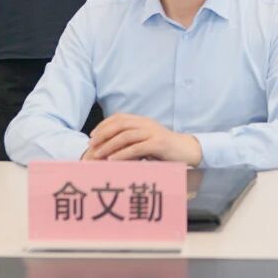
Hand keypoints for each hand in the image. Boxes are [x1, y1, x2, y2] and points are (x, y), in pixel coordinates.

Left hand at [85, 114, 202, 164]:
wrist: (186, 150)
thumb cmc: (164, 148)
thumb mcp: (147, 139)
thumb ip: (133, 138)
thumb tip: (111, 145)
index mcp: (143, 120)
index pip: (119, 117)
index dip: (103, 125)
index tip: (92, 135)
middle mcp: (146, 123)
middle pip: (120, 124)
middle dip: (103, 134)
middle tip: (91, 144)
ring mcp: (152, 133)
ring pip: (126, 136)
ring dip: (109, 145)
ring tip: (98, 154)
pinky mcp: (158, 144)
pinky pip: (136, 148)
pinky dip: (122, 154)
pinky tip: (112, 160)